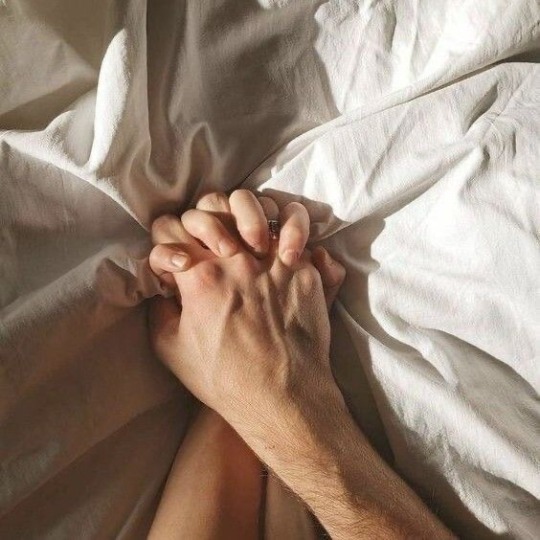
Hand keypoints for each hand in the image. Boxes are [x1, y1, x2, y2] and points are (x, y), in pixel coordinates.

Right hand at [148, 190, 345, 450]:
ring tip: (244, 231)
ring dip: (243, 211)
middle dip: (201, 218)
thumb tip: (164, 284)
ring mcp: (273, 262)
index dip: (167, 240)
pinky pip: (296, 227)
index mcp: (200, 277)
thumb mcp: (170, 349)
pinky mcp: (303, 269)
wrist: (282, 398)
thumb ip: (159, 307)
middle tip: (207, 242)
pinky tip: (279, 234)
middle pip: (209, 207)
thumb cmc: (225, 379)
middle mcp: (236, 261)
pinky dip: (289, 223)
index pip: (169, 229)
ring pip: (253, 205)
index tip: (175, 260)